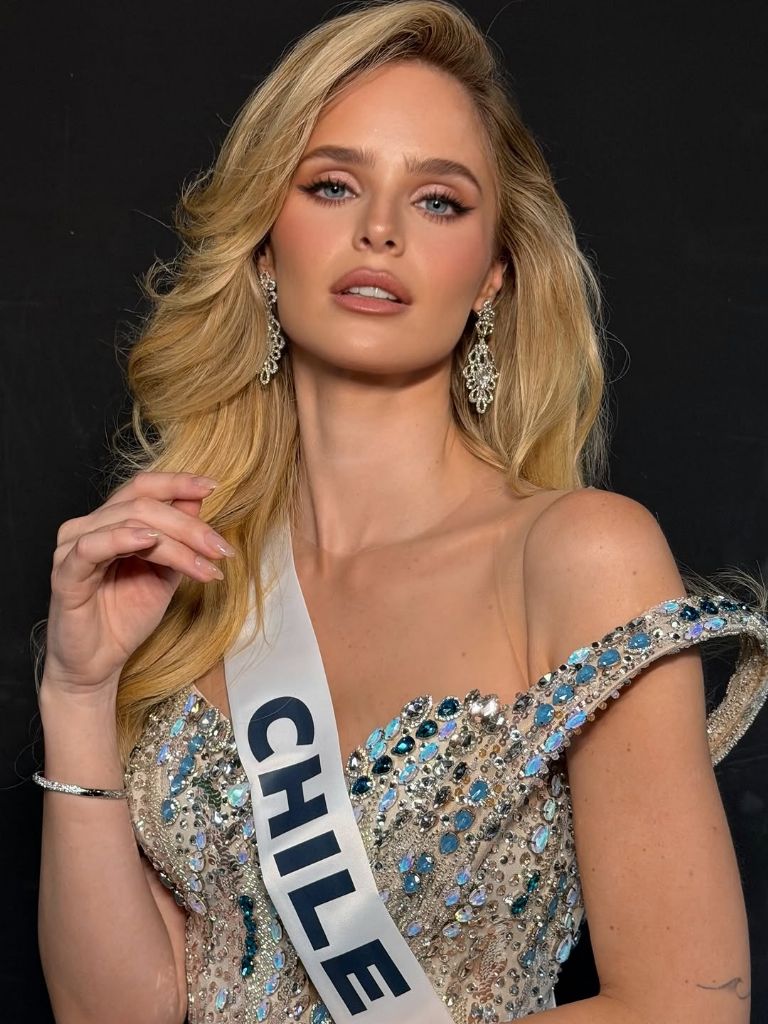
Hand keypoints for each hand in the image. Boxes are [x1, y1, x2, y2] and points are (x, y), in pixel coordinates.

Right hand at [42, 471, 234, 696]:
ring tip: (204, 562)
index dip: (177, 483)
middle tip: (220, 548)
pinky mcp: (64, 574)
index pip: (143, 488)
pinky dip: (122, 538)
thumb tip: (197, 502)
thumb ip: (178, 540)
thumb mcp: (165, 574)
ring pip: (127, 522)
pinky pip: (92, 547)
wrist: (99, 665)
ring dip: (174, 542)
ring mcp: (73, 548)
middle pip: (143, 505)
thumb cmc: (125, 619)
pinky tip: (149, 542)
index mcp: (111, 523)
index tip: (213, 486)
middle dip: (189, 526)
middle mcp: (89, 527)